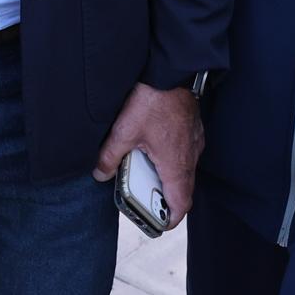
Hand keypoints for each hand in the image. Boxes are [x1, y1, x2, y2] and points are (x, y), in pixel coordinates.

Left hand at [93, 82, 203, 230]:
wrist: (171, 71)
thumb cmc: (153, 101)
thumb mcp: (124, 131)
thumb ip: (110, 156)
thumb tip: (100, 173)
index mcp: (176, 165)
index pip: (181, 204)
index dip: (171, 219)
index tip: (159, 223)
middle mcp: (190, 157)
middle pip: (183, 190)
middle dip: (166, 199)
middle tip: (146, 200)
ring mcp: (195, 142)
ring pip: (185, 170)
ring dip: (168, 177)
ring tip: (145, 173)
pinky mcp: (193, 129)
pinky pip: (186, 153)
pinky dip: (172, 159)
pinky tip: (153, 149)